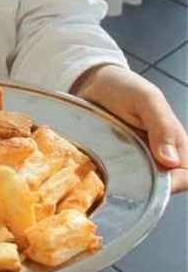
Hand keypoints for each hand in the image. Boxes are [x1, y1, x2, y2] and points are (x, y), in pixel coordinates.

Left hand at [71, 64, 186, 192]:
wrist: (93, 81)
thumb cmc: (124, 87)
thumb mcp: (146, 98)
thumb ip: (161, 125)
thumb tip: (171, 160)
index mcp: (175, 143)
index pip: (185, 175)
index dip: (174, 184)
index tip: (153, 184)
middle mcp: (159, 156)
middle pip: (164, 187)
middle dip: (149, 190)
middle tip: (125, 181)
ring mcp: (138, 162)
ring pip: (142, 188)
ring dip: (130, 187)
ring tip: (111, 179)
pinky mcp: (117, 164)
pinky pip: (121, 181)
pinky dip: (114, 182)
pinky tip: (102, 179)